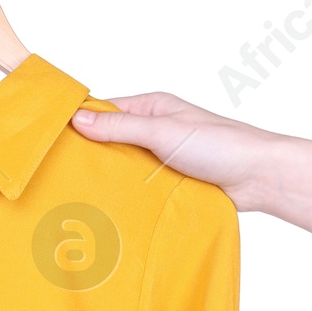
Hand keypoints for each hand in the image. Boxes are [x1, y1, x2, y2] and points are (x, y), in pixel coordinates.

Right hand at [71, 92, 279, 211]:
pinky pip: (138, 186)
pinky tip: (109, 204)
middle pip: (110, 139)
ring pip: (122, 165)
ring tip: (79, 191)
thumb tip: (77, 119)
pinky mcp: (168, 182)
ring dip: (108, 177)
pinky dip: (125, 193)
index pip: (105, 110)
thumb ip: (121, 126)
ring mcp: (161, 156)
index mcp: (153, 106)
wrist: (259, 178)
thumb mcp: (163, 131)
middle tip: (60, 171)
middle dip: (89, 153)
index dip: (79, 122)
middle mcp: (155, 128)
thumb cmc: (220, 145)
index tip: (52, 139)